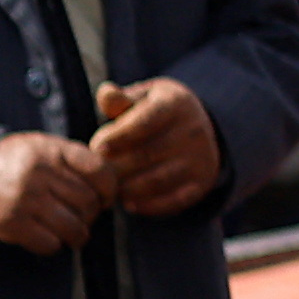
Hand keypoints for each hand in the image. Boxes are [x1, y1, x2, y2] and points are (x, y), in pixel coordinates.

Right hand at [0, 131, 108, 251]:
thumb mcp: (38, 147)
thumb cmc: (7, 164)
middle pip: (88, 203)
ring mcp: (25, 199)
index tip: (103, 199)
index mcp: (50, 150)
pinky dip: (52, 245)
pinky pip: (50, 244)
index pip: (100, 171)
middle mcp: (39, 173)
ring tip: (72, 235)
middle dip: (90, 216)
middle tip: (81, 219)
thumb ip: (70, 160)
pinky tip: (45, 238)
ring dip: (76, 236)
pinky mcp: (12, 224)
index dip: (109, 190)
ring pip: (73, 227)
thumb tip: (107, 187)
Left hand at [91, 77, 221, 216]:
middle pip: (144, 156)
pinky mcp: (202, 183)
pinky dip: (147, 206)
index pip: (145, 122)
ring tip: (109, 187)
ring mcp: (201, 158)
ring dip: (124, 189)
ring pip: (154, 181)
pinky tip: (129, 202)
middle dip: (114, 166)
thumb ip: (121, 100)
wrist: (198, 128)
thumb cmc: (155, 112)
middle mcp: (193, 131)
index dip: (118, 136)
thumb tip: (105, 93)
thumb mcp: (143, 98)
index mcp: (176, 104)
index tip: (97, 147)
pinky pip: (172, 201)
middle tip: (96, 171)